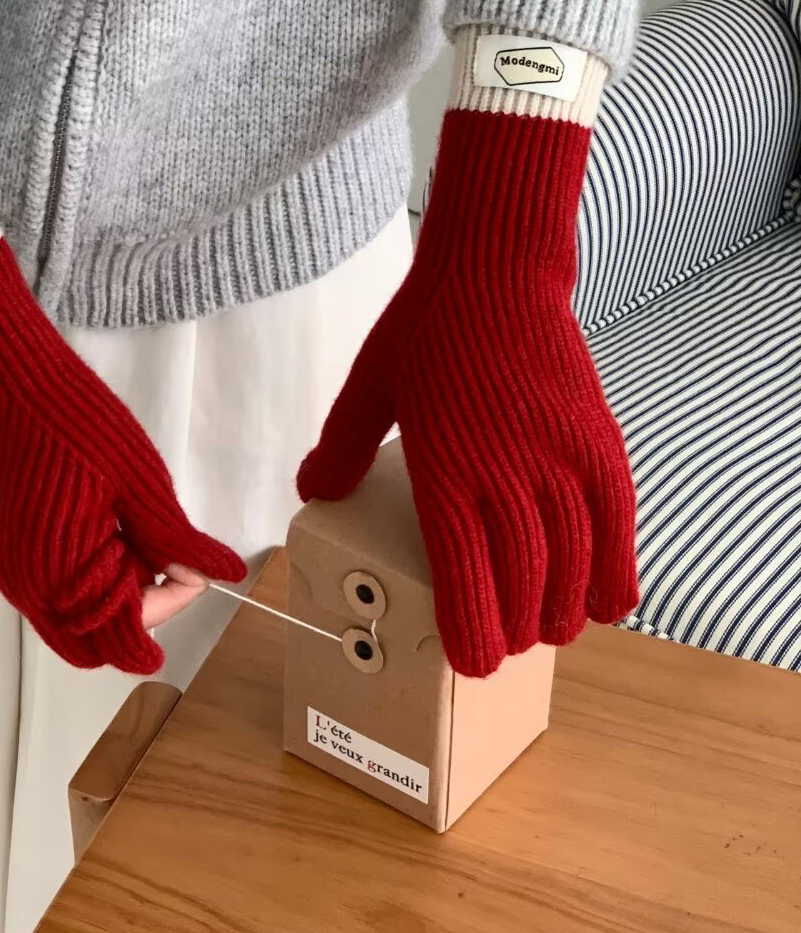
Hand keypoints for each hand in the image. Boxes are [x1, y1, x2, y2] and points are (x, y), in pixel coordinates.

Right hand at [0, 140, 245, 674]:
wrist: (9, 381)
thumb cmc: (79, 424)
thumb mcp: (142, 483)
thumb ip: (178, 541)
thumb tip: (222, 574)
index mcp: (60, 574)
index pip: (121, 635)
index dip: (168, 609)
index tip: (195, 574)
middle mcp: (22, 585)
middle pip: (90, 642)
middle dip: (135, 616)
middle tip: (168, 565)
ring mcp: (3, 568)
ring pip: (64, 619)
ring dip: (106, 597)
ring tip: (134, 539)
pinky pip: (42, 590)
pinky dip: (78, 580)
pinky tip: (101, 532)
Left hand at [298, 108, 637, 676]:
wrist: (496, 270)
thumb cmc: (427, 330)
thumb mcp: (368, 387)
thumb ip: (340, 448)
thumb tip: (313, 494)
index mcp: (444, 469)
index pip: (463, 576)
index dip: (473, 630)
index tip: (472, 662)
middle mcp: (507, 472)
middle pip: (524, 580)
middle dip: (516, 629)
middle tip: (507, 646)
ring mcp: (561, 457)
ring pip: (574, 563)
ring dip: (564, 611)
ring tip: (551, 631)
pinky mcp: (599, 442)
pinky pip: (618, 525)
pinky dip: (616, 571)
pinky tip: (608, 602)